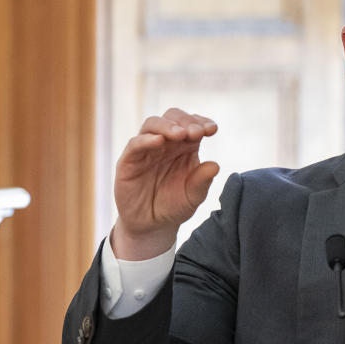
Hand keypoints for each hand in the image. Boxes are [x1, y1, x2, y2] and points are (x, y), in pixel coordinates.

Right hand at [111, 108, 219, 259]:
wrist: (152, 225)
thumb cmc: (174, 205)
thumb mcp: (193, 196)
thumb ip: (202, 181)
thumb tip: (215, 166)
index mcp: (185, 146)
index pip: (193, 124)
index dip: (202, 122)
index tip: (212, 130)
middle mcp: (166, 143)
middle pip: (173, 117)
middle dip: (186, 121)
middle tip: (197, 132)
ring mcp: (146, 149)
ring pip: (153, 124)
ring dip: (167, 126)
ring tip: (181, 134)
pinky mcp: (129, 161)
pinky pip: (135, 144)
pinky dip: (146, 140)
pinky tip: (159, 141)